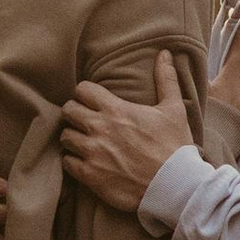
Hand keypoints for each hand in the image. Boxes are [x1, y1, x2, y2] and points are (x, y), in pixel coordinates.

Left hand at [62, 54, 195, 218]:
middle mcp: (99, 128)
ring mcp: (92, 153)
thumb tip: (165, 53)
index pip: (82, 90)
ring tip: (83, 141)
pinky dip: (73, 161)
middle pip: (68, 111)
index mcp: (116, 109)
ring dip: (73, 137)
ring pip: (65, 137)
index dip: (85, 93)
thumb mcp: (174, 109)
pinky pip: (67, 163)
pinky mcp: (90, 176)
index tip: (92, 100)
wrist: (174, 186)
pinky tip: (84, 161)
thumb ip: (166, 80)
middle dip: (75, 113)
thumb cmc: (175, 146)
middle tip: (85, 120)